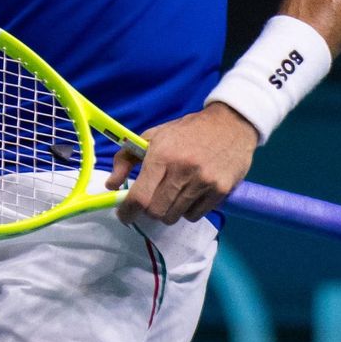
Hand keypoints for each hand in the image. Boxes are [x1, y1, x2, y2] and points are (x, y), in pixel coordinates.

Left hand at [105, 103, 258, 225]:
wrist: (229, 124)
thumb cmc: (186, 131)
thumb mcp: (152, 136)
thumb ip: (126, 159)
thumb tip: (111, 185)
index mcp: (162, 156)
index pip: (140, 196)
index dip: (128, 211)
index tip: (124, 215)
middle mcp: (183, 171)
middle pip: (156, 211)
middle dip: (149, 210)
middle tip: (151, 201)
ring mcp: (204, 183)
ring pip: (175, 216)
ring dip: (168, 211)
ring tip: (172, 194)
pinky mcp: (221, 191)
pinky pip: (195, 216)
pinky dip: (187, 211)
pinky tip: (189, 195)